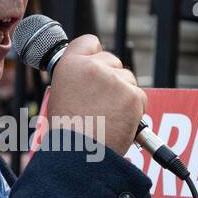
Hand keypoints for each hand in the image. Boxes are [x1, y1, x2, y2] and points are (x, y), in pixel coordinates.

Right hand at [45, 34, 146, 156]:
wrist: (79, 154)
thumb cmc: (67, 131)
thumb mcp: (59, 94)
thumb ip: (75, 77)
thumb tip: (90, 71)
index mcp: (70, 64)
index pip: (90, 42)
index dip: (94, 55)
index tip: (96, 67)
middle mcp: (93, 67)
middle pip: (113, 61)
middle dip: (112, 79)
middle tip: (101, 103)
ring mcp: (115, 80)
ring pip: (128, 80)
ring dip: (123, 95)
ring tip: (107, 116)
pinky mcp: (132, 96)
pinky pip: (139, 97)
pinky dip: (133, 109)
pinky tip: (118, 121)